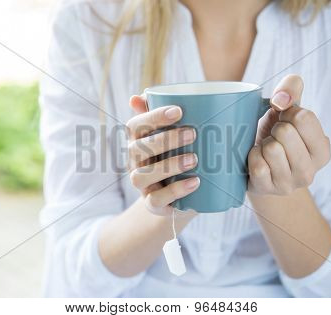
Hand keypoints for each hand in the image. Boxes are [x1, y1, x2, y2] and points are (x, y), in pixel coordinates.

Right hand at [126, 95, 199, 215]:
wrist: (184, 195)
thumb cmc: (181, 155)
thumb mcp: (177, 135)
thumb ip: (165, 114)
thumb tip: (139, 95)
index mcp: (138, 141)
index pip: (135, 125)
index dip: (153, 117)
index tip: (179, 110)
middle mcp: (135, 162)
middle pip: (137, 149)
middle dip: (164, 140)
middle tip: (193, 133)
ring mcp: (142, 185)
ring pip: (141, 176)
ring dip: (168, 166)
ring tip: (194, 159)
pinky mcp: (153, 204)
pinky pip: (156, 200)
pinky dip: (175, 191)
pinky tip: (195, 182)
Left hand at [248, 74, 330, 194]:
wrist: (257, 170)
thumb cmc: (274, 136)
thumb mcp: (286, 111)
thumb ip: (291, 90)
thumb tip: (281, 100)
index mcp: (322, 150)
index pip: (304, 117)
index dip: (287, 112)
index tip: (284, 120)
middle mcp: (310, 171)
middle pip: (285, 132)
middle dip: (274, 129)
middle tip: (273, 138)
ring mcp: (289, 184)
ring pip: (271, 149)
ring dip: (262, 144)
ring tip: (265, 150)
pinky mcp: (267, 189)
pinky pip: (257, 164)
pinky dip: (251, 157)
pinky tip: (256, 160)